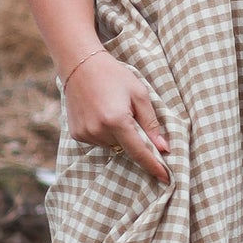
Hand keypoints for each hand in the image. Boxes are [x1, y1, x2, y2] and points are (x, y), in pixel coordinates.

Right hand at [60, 48, 169, 180]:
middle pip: (126, 148)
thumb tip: (162, 147)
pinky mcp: (76, 134)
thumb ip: (151, 123)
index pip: (139, 151)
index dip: (154, 166)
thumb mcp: (139, 94)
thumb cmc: (114, 76)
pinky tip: (101, 113)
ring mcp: (85, 134)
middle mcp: (99, 131)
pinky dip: (104, 133)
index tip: (166, 178)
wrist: (80, 64)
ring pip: (112, 145)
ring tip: (113, 109)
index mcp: (117, 120)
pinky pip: (98, 141)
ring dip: (118, 135)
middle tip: (130, 114)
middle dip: (134, 138)